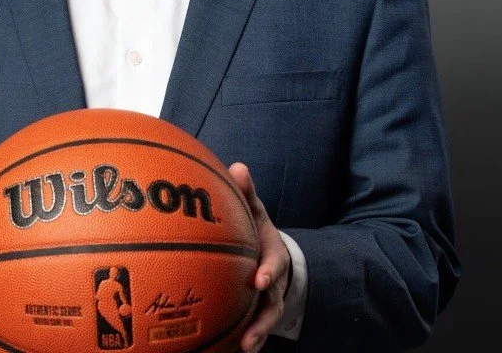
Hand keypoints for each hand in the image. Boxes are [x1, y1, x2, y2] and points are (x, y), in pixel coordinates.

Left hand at [229, 163, 291, 352]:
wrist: (269, 252)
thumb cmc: (257, 229)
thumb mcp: (255, 209)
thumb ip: (247, 191)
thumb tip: (237, 166)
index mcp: (274, 256)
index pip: (275, 265)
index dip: (270, 273)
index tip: (259, 280)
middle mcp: (273, 283)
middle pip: (272, 304)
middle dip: (263, 320)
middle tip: (249, 334)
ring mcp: (266, 301)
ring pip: (264, 321)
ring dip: (255, 336)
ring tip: (243, 349)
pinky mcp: (255, 313)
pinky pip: (251, 328)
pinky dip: (243, 340)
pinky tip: (226, 350)